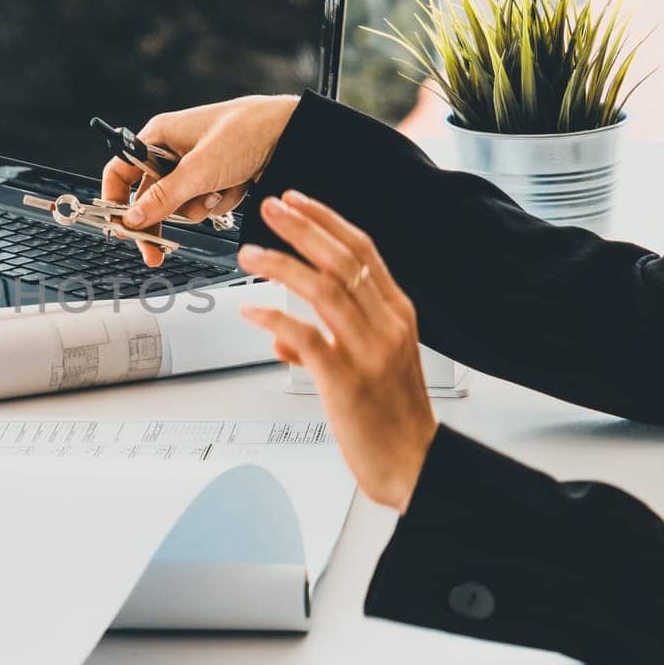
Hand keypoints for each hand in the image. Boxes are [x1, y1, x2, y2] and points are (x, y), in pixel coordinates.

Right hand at [100, 94, 299, 266]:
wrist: (294, 133)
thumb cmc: (248, 130)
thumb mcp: (200, 168)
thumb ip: (164, 197)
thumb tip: (133, 218)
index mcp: (159, 136)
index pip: (120, 172)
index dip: (115, 200)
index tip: (121, 228)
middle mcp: (173, 152)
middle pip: (151, 198)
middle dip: (163, 218)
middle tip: (156, 251)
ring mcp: (197, 168)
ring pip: (181, 207)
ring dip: (201, 206)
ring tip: (221, 187)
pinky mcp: (217, 180)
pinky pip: (207, 206)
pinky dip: (222, 203)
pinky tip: (238, 185)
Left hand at [236, 190, 436, 511]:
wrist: (414, 464)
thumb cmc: (392, 415)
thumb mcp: (370, 365)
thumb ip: (329, 340)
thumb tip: (281, 336)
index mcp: (397, 313)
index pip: (362, 250)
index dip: (326, 220)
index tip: (296, 200)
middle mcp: (387, 325)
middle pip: (342, 259)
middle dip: (301, 227)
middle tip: (269, 207)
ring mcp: (369, 352)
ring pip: (323, 290)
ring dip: (281, 265)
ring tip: (249, 255)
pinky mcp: (347, 381)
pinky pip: (307, 338)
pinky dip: (274, 319)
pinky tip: (251, 312)